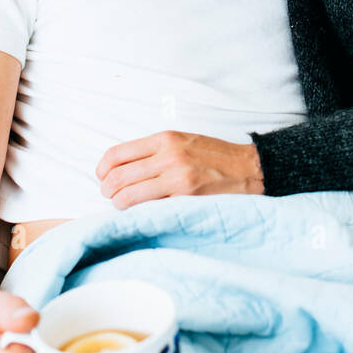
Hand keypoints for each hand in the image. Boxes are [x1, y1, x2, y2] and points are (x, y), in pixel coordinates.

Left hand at [97, 131, 264, 205]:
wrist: (249, 169)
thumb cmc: (215, 156)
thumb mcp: (183, 141)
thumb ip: (155, 151)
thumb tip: (121, 168)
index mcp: (165, 139)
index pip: (117, 154)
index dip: (102, 170)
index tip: (102, 178)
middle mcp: (168, 156)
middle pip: (117, 177)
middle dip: (107, 190)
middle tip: (110, 196)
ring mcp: (177, 178)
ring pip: (128, 196)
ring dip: (119, 204)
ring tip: (124, 206)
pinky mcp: (186, 198)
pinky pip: (149, 209)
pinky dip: (139, 213)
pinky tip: (142, 213)